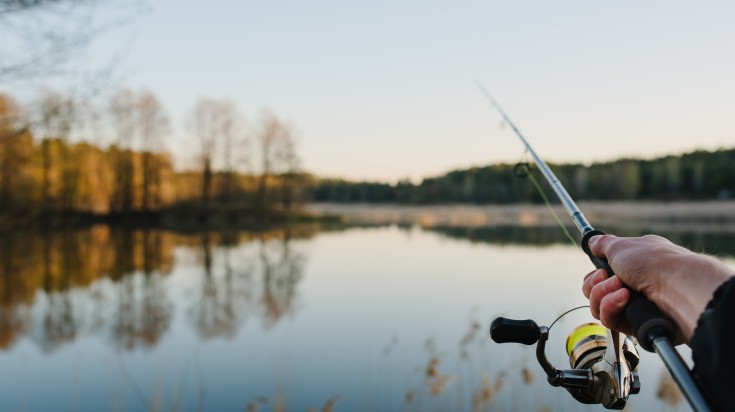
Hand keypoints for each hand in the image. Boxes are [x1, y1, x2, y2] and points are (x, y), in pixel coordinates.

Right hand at [582, 234, 732, 343]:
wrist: (677, 287)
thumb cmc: (653, 263)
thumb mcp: (621, 246)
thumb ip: (602, 244)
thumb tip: (592, 242)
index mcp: (631, 265)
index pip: (600, 274)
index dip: (595, 273)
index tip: (601, 269)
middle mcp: (631, 285)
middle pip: (594, 291)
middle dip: (596, 284)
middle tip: (612, 278)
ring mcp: (632, 305)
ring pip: (597, 306)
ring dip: (603, 295)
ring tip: (622, 289)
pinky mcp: (633, 323)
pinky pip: (608, 320)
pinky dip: (611, 307)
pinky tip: (625, 299)